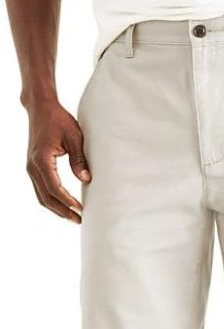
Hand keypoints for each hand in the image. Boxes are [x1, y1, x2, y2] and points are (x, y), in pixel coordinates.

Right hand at [26, 100, 90, 222]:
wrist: (41, 108)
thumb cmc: (58, 120)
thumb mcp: (74, 137)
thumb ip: (79, 159)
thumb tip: (86, 179)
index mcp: (42, 160)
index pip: (54, 188)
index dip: (67, 201)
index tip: (80, 209)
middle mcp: (33, 166)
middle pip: (46, 198)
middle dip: (63, 211)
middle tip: (79, 220)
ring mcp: (31, 168)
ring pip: (41, 196)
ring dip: (56, 209)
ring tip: (72, 217)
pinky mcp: (33, 168)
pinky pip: (40, 189)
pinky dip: (51, 200)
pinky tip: (63, 205)